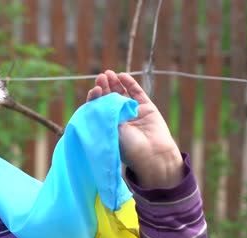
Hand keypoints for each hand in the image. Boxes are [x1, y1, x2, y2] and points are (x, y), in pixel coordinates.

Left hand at [86, 70, 183, 188]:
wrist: (152, 154)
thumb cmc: (127, 147)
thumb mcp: (110, 130)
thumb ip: (104, 113)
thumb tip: (95, 93)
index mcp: (107, 125)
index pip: (98, 107)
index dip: (95, 97)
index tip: (94, 90)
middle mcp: (119, 118)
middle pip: (108, 98)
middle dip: (104, 87)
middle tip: (100, 78)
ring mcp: (133, 112)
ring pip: (122, 93)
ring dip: (114, 83)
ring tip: (108, 74)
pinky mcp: (146, 107)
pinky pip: (136, 92)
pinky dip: (129, 83)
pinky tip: (122, 76)